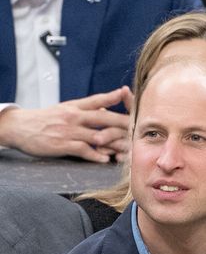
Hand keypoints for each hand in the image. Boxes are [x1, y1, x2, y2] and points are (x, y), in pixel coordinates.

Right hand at [0, 87, 132, 161]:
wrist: (21, 127)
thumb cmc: (45, 120)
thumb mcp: (64, 109)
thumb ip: (84, 109)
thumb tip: (104, 109)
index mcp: (74, 106)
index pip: (97, 100)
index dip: (112, 97)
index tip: (127, 93)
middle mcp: (74, 116)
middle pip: (103, 118)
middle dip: (122, 124)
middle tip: (138, 129)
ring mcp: (69, 130)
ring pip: (96, 136)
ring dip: (113, 144)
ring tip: (127, 150)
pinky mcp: (63, 144)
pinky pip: (83, 150)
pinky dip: (95, 155)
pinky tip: (106, 160)